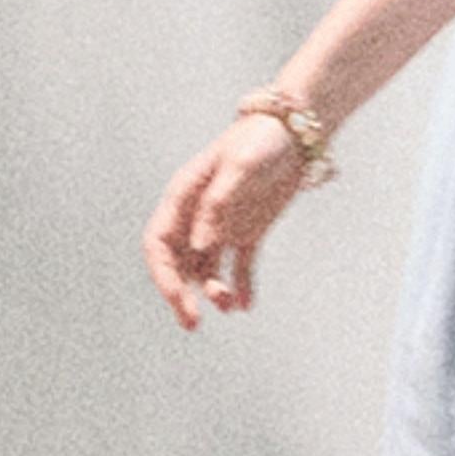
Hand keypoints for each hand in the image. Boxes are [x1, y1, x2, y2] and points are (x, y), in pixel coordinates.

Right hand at [142, 115, 314, 329]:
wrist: (296, 132)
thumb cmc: (262, 140)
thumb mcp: (240, 167)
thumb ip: (217, 205)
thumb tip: (200, 246)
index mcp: (184, 196)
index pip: (158, 243)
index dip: (162, 274)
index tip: (177, 298)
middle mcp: (197, 214)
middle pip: (177, 263)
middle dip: (181, 295)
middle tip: (193, 323)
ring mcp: (222, 224)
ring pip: (207, 269)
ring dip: (214, 291)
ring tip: (231, 305)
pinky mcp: (248, 231)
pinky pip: (239, 266)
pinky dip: (242, 286)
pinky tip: (247, 306)